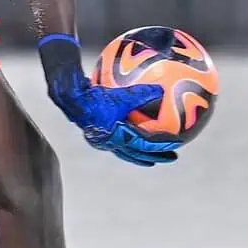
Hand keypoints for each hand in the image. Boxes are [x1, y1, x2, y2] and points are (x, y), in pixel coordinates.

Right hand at [39, 35, 181, 166]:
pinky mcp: (95, 135)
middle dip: (155, 156)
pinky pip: (116, 143)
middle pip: (137, 154)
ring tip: (151, 155)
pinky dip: (127, 143)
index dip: (162, 145)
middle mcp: (111, 143)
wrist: (71, 99)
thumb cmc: (95, 97)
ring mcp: (102, 141)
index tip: (176, 145)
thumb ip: (140, 93)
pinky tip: (128, 134)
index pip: (145, 145)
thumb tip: (161, 90)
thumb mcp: (120, 94)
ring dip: (140, 154)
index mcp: (119, 137)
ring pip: (125, 152)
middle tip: (172, 157)